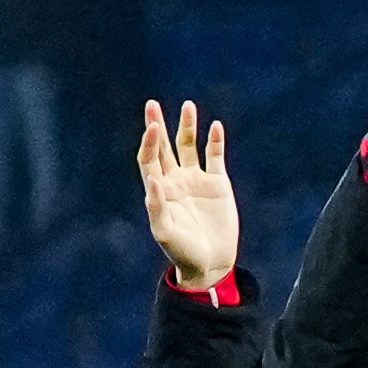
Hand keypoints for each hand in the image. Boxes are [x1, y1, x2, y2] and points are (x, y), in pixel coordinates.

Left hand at [132, 100, 238, 289]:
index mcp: (158, 189)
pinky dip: (215, 141)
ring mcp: (196, 180)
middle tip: (151, 104)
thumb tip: (153, 179)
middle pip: (164, 146)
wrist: (210, 263)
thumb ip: (157, 206)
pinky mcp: (218, 184)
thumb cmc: (182, 251)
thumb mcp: (165, 231)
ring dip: (188, 126)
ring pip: (189, 146)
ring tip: (188, 106)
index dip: (150, 142)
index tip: (154, 127)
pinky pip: (215, 157)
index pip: (149, 158)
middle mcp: (175, 180)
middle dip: (158, 125)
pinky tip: (215, 126)